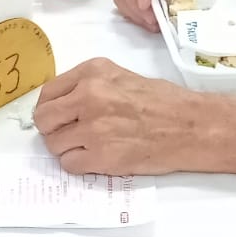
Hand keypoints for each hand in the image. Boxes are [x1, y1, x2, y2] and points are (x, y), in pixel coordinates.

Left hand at [33, 58, 195, 174]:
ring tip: (89, 146)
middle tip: (70, 134)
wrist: (191, 126)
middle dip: (53, 129)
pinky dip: (80, 164)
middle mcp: (88, 96)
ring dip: (67, 149)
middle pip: (44, 119)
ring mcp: (93, 127)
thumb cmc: (163, 101)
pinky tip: (97, 158)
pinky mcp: (102, 155)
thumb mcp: (120, 77)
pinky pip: (69, 164)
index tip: (58, 117)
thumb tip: (61, 105)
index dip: (51, 108)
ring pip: (54, 144)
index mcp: (92, 72)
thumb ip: (88, 86)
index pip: (48, 93)